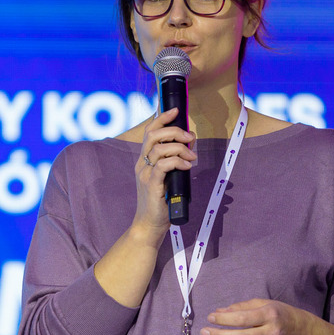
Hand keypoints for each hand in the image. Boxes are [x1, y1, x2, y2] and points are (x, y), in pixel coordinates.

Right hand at [132, 107, 194, 238]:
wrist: (150, 224)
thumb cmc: (161, 201)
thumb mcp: (168, 176)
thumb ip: (175, 161)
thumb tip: (189, 145)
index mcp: (144, 160)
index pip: (149, 131)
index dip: (162, 118)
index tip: (176, 110)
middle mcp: (142, 164)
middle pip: (153, 135)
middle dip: (174, 131)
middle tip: (190, 137)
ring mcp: (145, 174)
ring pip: (159, 149)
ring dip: (179, 148)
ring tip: (191, 156)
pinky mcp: (151, 185)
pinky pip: (163, 166)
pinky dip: (177, 162)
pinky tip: (187, 166)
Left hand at [199, 298, 310, 334]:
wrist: (300, 332)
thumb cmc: (278, 314)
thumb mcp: (263, 304)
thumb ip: (241, 307)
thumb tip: (218, 313)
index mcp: (270, 315)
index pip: (244, 319)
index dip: (225, 319)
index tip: (210, 318)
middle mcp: (272, 333)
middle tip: (204, 333)